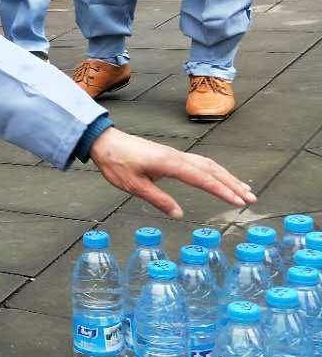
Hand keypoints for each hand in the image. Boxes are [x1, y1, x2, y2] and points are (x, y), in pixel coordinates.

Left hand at [88, 127, 255, 219]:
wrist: (106, 142)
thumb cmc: (117, 163)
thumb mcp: (134, 186)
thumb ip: (158, 199)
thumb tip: (179, 214)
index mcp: (170, 163)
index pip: (202, 178)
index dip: (222, 191)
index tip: (238, 202)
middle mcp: (178, 157)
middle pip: (212, 170)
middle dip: (233, 184)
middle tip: (251, 199)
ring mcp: (176, 155)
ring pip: (209, 165)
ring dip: (227, 177)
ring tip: (244, 190)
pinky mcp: (172, 156)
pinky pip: (200, 163)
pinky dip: (215, 171)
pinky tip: (220, 178)